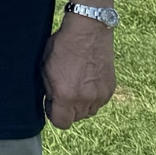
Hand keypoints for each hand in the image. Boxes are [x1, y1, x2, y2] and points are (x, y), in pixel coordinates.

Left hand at [41, 12, 116, 129]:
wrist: (88, 31)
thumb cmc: (63, 46)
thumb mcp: (45, 68)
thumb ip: (48, 90)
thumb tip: (51, 103)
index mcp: (66, 95)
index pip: (61, 123)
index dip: (53, 115)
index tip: (51, 104)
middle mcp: (85, 99)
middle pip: (75, 118)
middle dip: (67, 109)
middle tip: (62, 92)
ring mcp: (101, 95)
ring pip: (89, 112)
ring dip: (81, 105)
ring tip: (75, 87)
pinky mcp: (111, 88)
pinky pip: (100, 102)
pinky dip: (93, 97)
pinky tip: (86, 82)